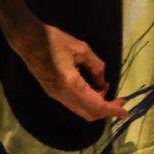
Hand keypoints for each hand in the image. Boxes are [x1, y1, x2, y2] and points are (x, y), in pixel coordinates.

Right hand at [7, 22, 127, 120]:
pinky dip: (86, 102)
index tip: (125, 110)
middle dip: (106, 110)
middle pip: (88, 113)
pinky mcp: (52, 92)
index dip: (112, 110)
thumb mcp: (80, 48)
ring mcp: (55, 95)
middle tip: (118, 100)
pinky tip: (92, 89)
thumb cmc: (53, 40)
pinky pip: (73, 104)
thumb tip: (102, 81)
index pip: (95, 105)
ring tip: (106, 92)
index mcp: (70, 83)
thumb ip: (95, 66)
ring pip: (81, 111)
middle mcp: (62, 95)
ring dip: (96, 106)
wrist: (27, 40)